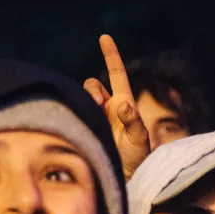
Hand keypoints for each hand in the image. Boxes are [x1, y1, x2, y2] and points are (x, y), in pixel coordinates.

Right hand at [83, 34, 150, 177]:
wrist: (123, 176)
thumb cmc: (136, 158)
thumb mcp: (139, 140)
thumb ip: (133, 122)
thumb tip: (123, 106)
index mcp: (123, 103)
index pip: (116, 74)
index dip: (111, 55)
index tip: (104, 37)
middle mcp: (107, 106)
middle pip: (92, 85)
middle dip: (92, 92)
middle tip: (97, 106)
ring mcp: (94, 116)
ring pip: (82, 97)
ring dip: (84, 102)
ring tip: (92, 116)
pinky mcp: (85, 125)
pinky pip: (75, 110)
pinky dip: (75, 111)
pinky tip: (80, 122)